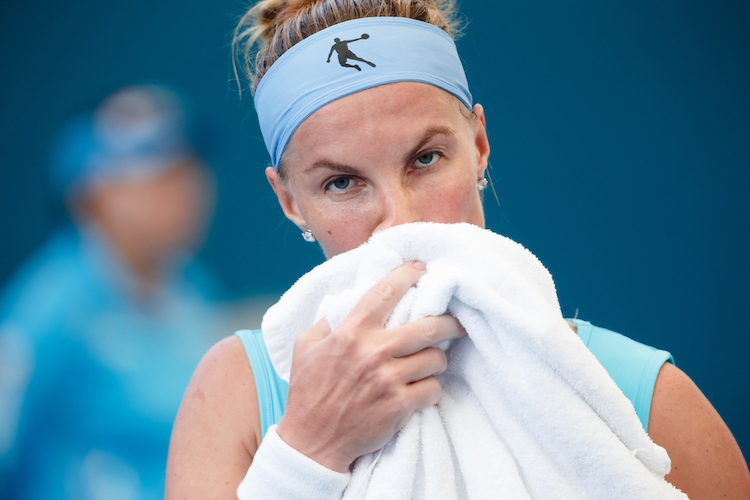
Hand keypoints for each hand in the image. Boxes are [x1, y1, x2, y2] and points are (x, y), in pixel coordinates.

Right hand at [276, 261, 465, 472]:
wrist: (311, 443)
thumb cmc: (307, 394)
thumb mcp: (304, 348)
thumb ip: (326, 322)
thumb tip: (345, 301)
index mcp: (350, 333)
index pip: (385, 292)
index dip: (408, 274)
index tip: (422, 268)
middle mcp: (371, 352)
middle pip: (428, 326)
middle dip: (449, 322)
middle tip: (456, 322)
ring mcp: (387, 380)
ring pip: (435, 358)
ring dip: (438, 360)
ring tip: (431, 362)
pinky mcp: (399, 406)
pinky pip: (433, 389)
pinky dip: (432, 389)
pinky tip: (422, 390)